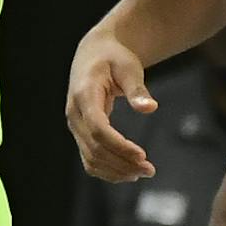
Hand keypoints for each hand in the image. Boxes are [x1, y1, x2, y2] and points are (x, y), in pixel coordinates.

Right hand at [64, 26, 154, 180]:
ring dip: (116, 170)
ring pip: (90, 158)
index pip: (98, 129)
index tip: (142, 155)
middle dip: (122, 162)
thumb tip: (150, 108)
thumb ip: (137, 89)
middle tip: (150, 170)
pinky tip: (128, 172)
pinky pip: (89, 159)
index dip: (119, 146)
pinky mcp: (80, 132)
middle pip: (94, 148)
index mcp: (84, 95)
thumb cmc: (113, 58)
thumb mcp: (128, 67)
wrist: (94, 53)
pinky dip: (108, 170)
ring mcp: (75, 125)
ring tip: (143, 172)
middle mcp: (75, 113)